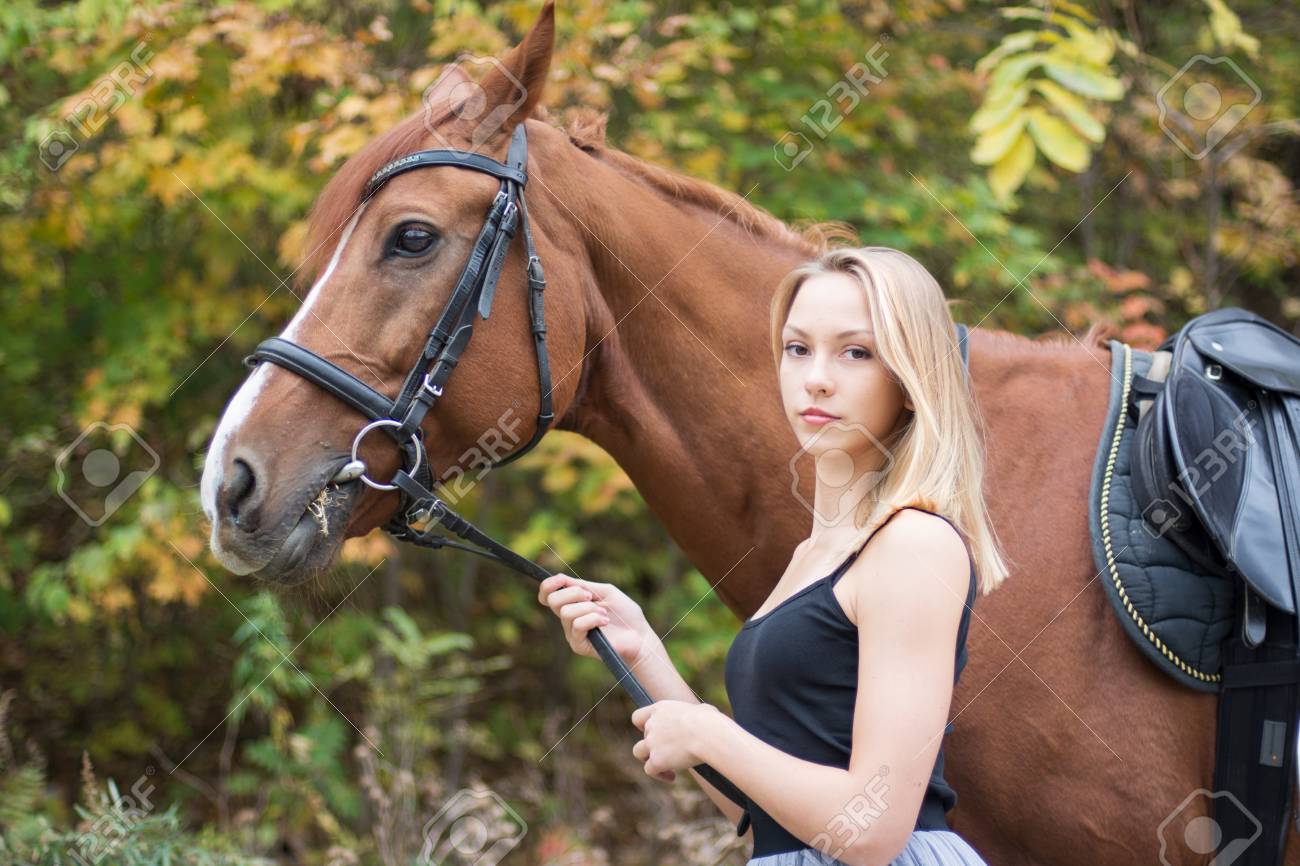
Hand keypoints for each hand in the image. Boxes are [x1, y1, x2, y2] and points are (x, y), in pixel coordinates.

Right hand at [538, 573, 658, 665]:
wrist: (639, 635)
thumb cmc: (625, 613)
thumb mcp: (605, 592)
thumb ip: (583, 586)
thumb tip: (562, 579)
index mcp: (573, 603)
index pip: (547, 595)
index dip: (548, 585)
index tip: (562, 579)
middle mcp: (569, 618)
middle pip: (554, 601)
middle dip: (574, 593)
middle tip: (592, 597)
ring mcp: (572, 633)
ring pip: (566, 612)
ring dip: (589, 608)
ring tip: (604, 614)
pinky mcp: (578, 645)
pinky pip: (578, 625)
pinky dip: (593, 619)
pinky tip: (605, 622)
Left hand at [630, 700, 723, 781]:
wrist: (708, 734)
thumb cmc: (711, 721)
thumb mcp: (702, 710)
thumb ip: (694, 714)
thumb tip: (704, 716)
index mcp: (661, 709)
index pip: (638, 717)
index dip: (643, 726)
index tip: (654, 733)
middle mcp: (652, 724)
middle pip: (644, 737)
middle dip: (656, 745)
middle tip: (673, 753)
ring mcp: (652, 742)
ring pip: (639, 753)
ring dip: (650, 759)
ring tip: (665, 767)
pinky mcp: (656, 760)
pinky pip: (650, 770)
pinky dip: (660, 774)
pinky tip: (673, 777)